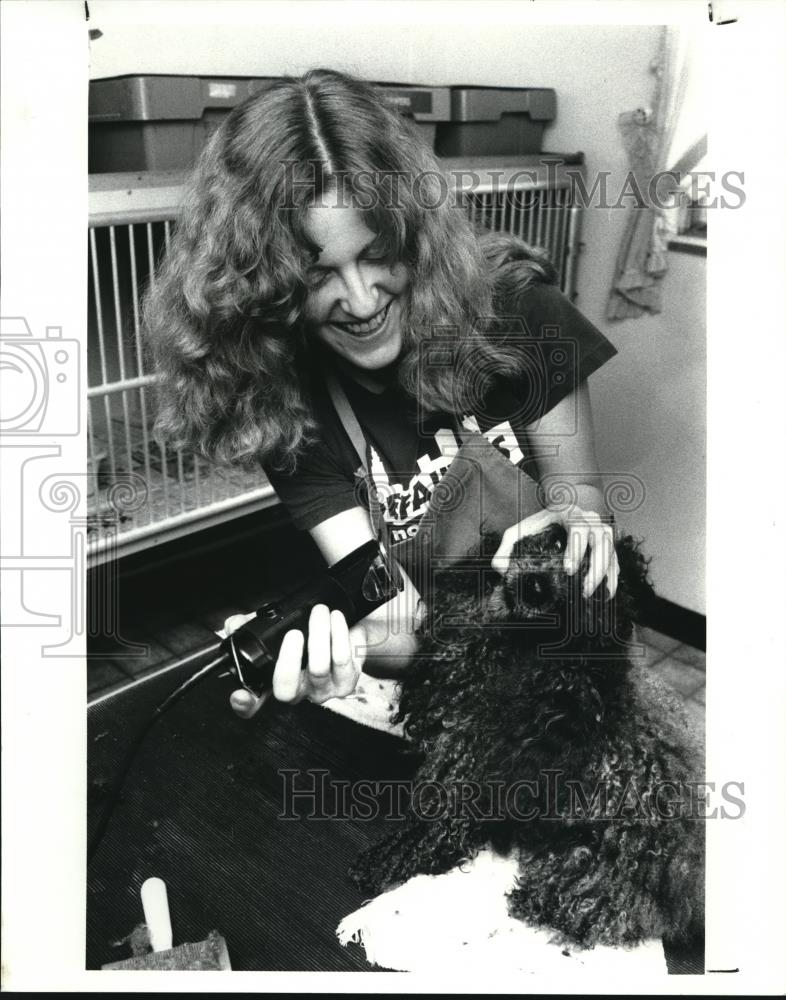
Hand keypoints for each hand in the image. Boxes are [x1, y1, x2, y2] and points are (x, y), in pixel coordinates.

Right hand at [226, 605, 362, 718]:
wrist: (350, 633)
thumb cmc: (310, 635)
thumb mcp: (278, 627)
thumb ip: (252, 625)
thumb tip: (234, 624)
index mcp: (276, 682)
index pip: (255, 703)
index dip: (245, 704)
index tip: (240, 694)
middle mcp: (297, 691)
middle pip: (286, 690)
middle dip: (288, 660)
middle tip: (294, 633)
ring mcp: (322, 690)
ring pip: (318, 669)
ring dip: (318, 635)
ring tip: (319, 612)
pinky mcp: (346, 683)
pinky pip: (342, 661)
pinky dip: (338, 635)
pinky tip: (335, 618)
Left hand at [491, 506, 618, 598]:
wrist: (565, 510)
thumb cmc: (540, 523)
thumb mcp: (518, 530)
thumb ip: (506, 548)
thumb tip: (501, 569)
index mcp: (570, 514)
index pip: (578, 528)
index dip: (576, 549)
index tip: (568, 570)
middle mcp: (591, 520)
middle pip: (601, 541)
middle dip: (595, 568)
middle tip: (584, 590)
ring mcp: (602, 532)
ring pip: (612, 551)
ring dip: (606, 575)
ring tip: (596, 596)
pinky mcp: (609, 545)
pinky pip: (616, 561)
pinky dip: (613, 577)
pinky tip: (606, 595)